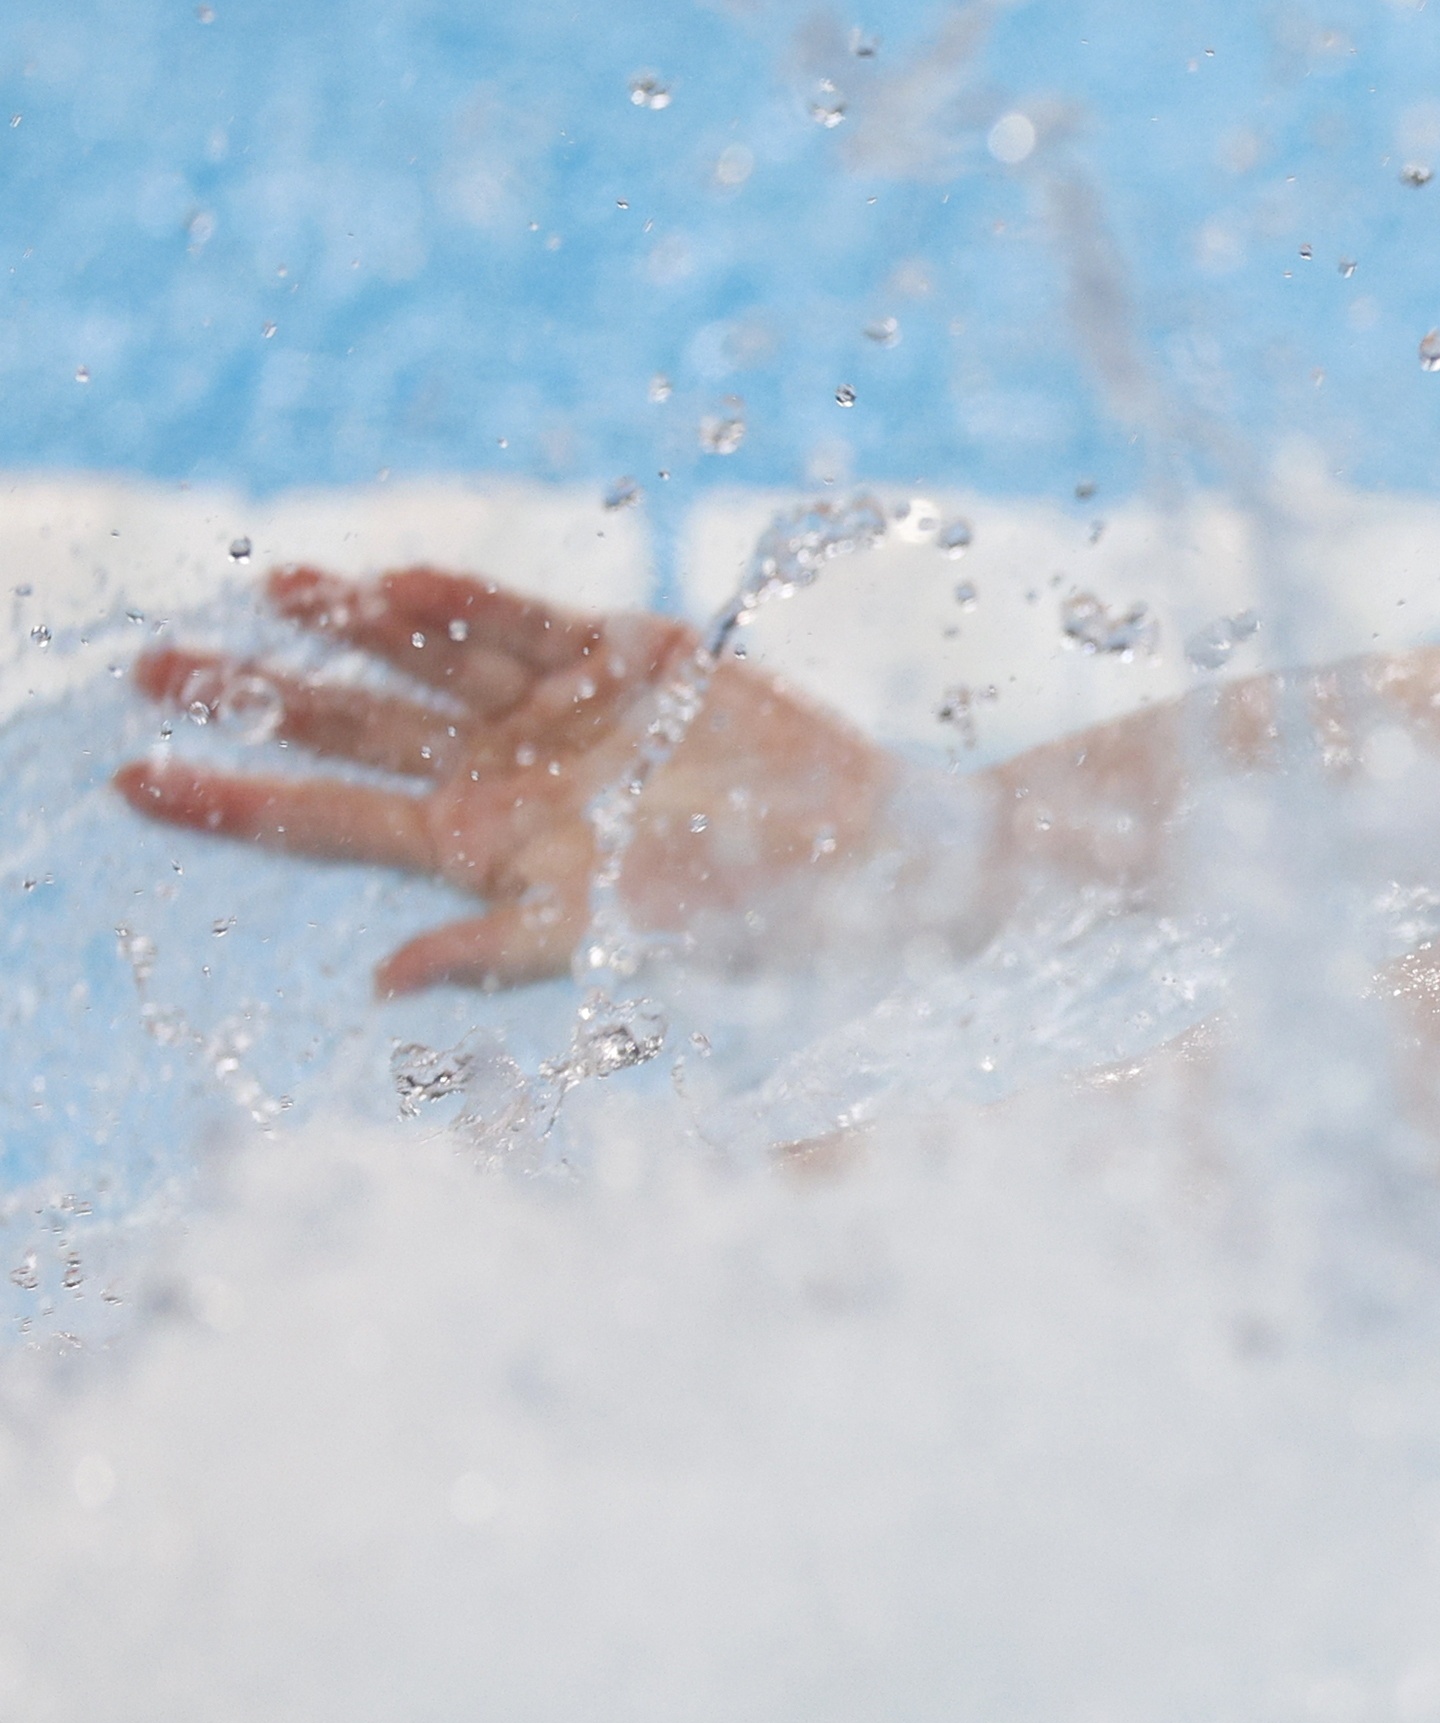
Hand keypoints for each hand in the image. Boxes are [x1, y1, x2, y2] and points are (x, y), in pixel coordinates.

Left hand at [117, 567, 906, 993]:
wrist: (874, 850)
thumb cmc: (755, 918)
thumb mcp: (620, 948)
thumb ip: (500, 953)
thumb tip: (385, 984)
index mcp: (489, 851)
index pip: (328, 825)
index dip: (228, 802)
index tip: (127, 778)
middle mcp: (508, 778)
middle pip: (349, 733)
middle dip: (249, 698)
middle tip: (148, 667)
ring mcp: (557, 714)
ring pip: (420, 663)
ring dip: (341, 628)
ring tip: (266, 587)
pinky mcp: (619, 657)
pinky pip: (513, 617)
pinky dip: (450, 598)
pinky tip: (387, 584)